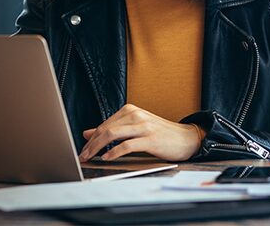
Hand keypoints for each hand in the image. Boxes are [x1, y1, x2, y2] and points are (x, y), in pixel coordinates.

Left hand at [79, 104, 205, 161]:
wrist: (187, 138)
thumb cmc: (160, 134)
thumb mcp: (134, 128)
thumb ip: (112, 129)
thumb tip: (87, 133)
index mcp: (130, 111)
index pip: (104, 124)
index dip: (91, 139)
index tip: (82, 150)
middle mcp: (135, 115)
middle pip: (105, 129)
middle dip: (91, 144)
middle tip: (82, 156)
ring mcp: (143, 126)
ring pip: (112, 135)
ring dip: (98, 148)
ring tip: (90, 157)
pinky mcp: (150, 139)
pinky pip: (127, 145)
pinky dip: (114, 152)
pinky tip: (107, 158)